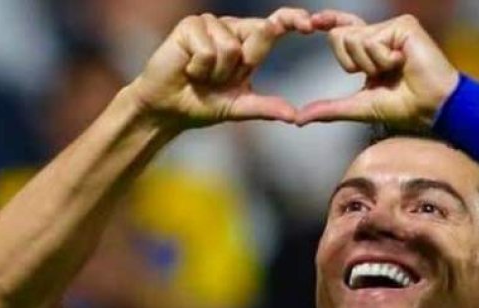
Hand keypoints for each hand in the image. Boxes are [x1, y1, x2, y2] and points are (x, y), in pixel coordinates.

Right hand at [128, 8, 320, 127]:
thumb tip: (294, 116)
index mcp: (248, 44)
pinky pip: (208, 49)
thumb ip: (266, 108)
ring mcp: (211, 24)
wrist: (167, 109)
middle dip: (241, 65)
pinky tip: (187, 69)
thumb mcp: (238, 107)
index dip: (294, 20)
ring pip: (231, 47)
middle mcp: (232, 29)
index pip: (276, 26)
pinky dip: (199, 67)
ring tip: (199, 76)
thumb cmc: (201, 105)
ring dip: (215, 72)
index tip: (311, 25)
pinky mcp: (191, 26)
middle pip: (259, 32)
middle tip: (217, 80)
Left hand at [296, 12, 459, 128]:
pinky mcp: (403, 25)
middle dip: (351, 63)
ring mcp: (392, 27)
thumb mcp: (358, 107)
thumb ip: (329, 109)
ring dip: (370, 64)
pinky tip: (402, 62)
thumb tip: (298, 120)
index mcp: (371, 48)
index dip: (328, 22)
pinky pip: (372, 40)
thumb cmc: (403, 106)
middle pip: (339, 36)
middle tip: (379, 74)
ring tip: (394, 69)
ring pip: (354, 39)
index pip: (343, 30)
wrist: (431, 107)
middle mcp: (381, 33)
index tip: (311, 22)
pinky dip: (382, 59)